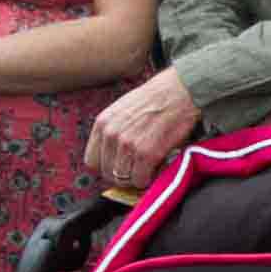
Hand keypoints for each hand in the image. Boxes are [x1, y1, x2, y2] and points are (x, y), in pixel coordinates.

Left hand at [85, 67, 200, 188]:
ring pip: (123, 179)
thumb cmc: (155, 99)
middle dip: (122, 174)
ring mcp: (128, 145)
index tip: (118, 166)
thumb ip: (113, 131)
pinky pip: (140, 180)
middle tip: (137, 169)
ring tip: (148, 168)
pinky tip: (157, 167)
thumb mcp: (122, 109)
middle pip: (107, 173)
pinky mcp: (147, 154)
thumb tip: (113, 156)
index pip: (91, 161)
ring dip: (136, 178)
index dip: (105, 167)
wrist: (179, 91)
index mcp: (102, 124)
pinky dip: (149, 178)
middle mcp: (111, 135)